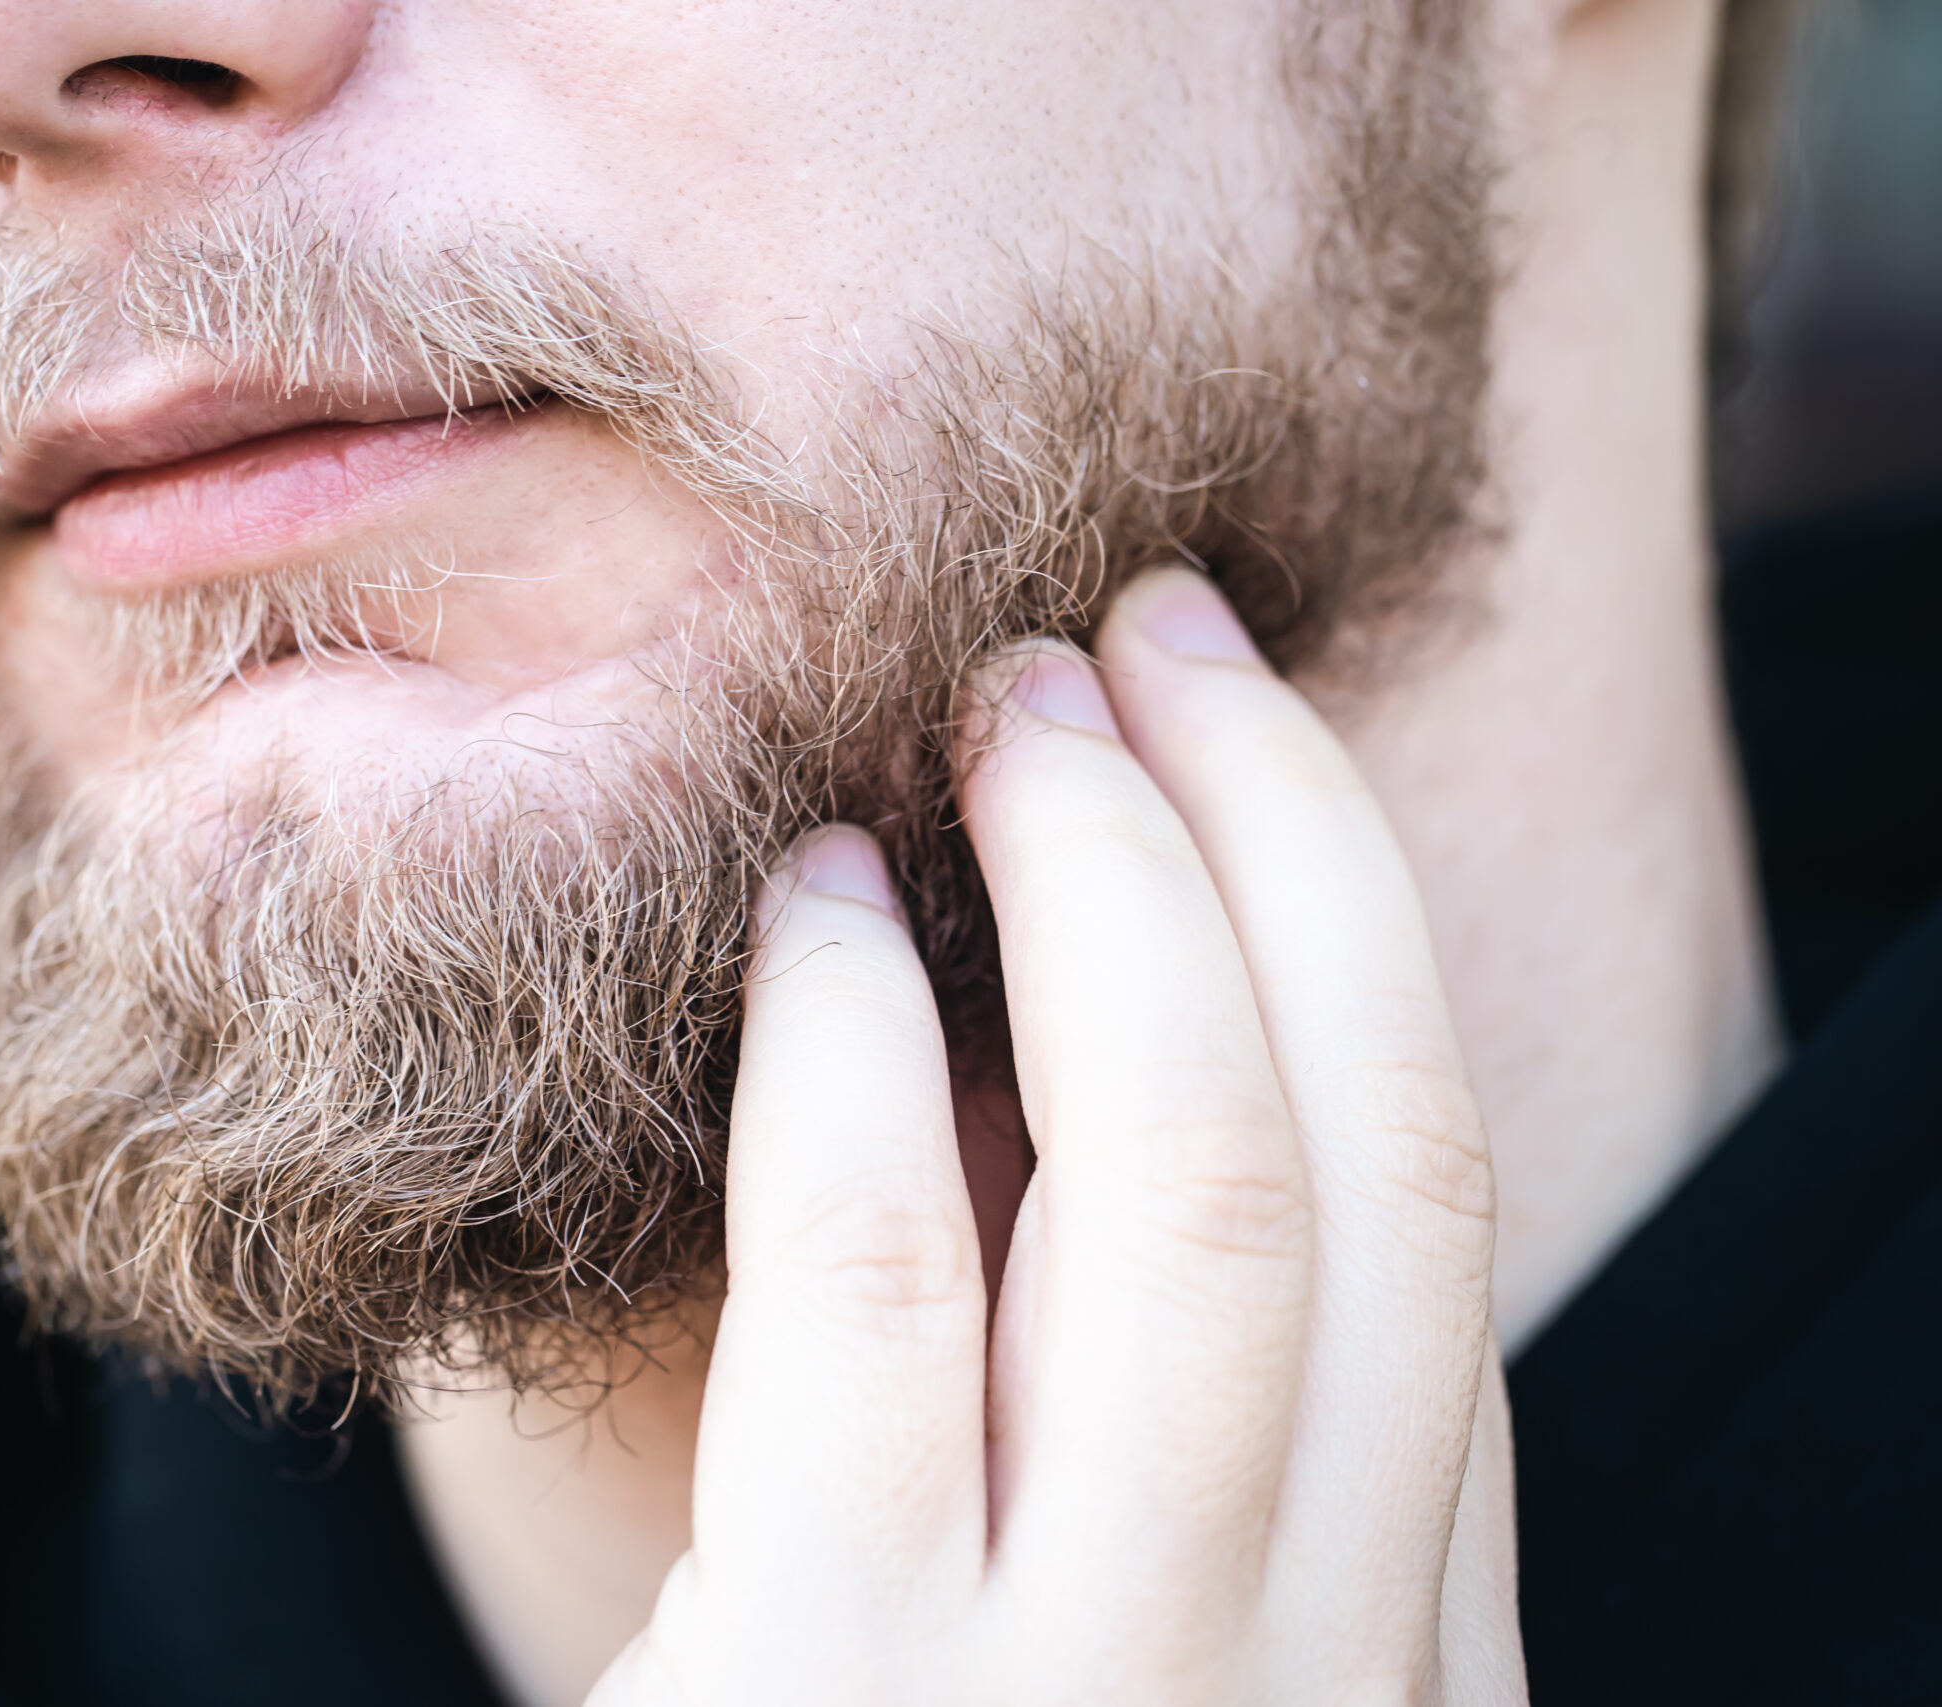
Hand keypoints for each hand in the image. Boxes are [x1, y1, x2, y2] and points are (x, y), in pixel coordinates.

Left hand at [590, 569, 1523, 1705]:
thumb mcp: (1094, 1670)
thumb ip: (1142, 1465)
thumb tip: (1054, 1090)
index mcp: (1382, 1683)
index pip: (1440, 1261)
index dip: (1360, 957)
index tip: (1248, 762)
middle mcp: (1306, 1693)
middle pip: (1375, 1179)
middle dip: (1285, 858)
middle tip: (1151, 640)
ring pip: (1213, 1206)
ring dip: (1124, 898)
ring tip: (1013, 700)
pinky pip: (886, 1298)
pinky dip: (859, 1056)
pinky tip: (812, 903)